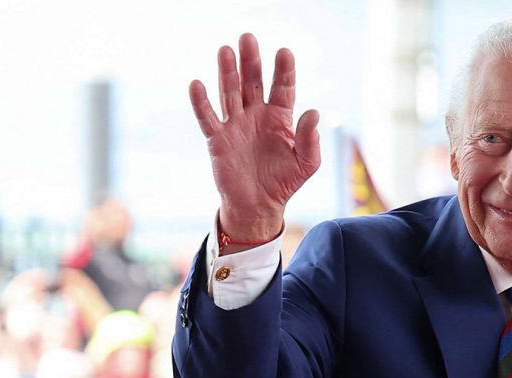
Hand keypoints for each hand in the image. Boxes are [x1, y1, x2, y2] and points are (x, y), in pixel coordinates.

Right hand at [188, 33, 320, 243]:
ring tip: (226, 50)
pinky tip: (198, 85)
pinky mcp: (218, 139)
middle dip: (251, 61)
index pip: (282, 88)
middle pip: (252, 82)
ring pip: (230, 92)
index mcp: (279, 118)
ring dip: (227, 72)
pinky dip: (202, 102)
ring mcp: (236, 125)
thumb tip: (314, 112)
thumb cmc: (285, 181)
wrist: (259, 205)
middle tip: (248, 38)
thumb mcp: (306, 163)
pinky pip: (209, 117)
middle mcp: (256, 115)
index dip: (283, 71)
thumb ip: (311, 139)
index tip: (284, 52)